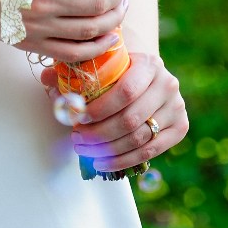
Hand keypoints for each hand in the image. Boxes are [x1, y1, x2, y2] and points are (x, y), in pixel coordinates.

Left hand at [41, 53, 187, 171]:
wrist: (146, 77)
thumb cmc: (117, 71)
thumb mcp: (100, 65)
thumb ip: (72, 71)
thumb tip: (48, 79)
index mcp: (149, 63)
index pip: (126, 92)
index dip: (99, 109)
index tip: (77, 118)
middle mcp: (168, 84)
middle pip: (130, 119)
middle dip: (99, 134)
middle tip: (76, 139)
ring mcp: (177, 107)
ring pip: (139, 138)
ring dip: (108, 150)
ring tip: (85, 151)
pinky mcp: (179, 128)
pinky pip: (149, 152)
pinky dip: (123, 161)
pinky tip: (102, 164)